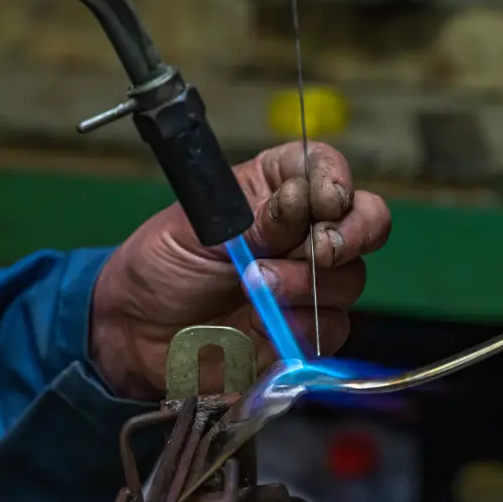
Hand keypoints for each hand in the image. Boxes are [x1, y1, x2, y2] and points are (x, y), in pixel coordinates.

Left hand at [90, 142, 391, 399]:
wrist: (136, 333)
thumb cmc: (161, 266)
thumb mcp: (196, 229)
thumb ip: (254, 218)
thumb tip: (301, 200)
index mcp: (276, 190)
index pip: (325, 168)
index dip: (334, 179)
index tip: (321, 200)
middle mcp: (303, 232)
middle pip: (365, 221)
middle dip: (351, 234)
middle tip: (318, 250)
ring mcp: (308, 283)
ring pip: (350, 279)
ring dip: (307, 284)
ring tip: (256, 288)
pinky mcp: (305, 330)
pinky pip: (332, 328)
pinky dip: (303, 326)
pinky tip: (263, 324)